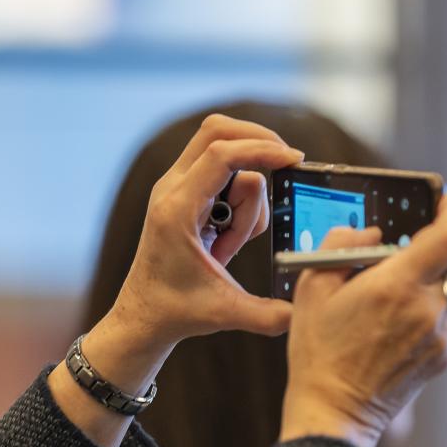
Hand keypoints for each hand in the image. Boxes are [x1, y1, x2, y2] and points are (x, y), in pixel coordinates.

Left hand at [86, 114, 303, 385]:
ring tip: (230, 245)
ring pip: (228, 158)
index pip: (221, 155)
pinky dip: (242, 201)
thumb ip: (268, 315)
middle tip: (288, 165)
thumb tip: (303, 314)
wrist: (143, 316)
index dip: (261, 150)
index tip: (294, 160)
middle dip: (259, 142)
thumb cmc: (175, 311)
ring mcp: (177, 187)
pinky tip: (227, 241)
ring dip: (249, 197)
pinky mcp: (185, 193)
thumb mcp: (225, 313)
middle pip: (218, 130)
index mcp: (176, 210)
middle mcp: (172, 189)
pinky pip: (224, 176)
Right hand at [280, 194, 446, 446]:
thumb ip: (342, 244)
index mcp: (397, 285)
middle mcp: (428, 308)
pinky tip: (413, 308)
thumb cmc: (319, 351)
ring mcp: (441, 335)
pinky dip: (444, 301)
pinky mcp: (444, 355)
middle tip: (431, 237)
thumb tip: (373, 233)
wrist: (334, 411)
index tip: (446, 202)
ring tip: (426, 271)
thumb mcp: (313, 287)